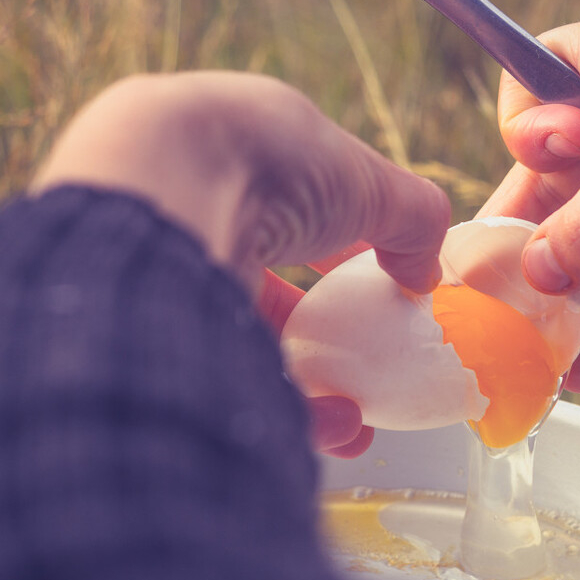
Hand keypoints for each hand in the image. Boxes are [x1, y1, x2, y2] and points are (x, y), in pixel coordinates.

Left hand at [33, 71, 450, 456]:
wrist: (155, 193)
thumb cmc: (268, 162)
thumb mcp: (367, 180)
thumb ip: (413, 220)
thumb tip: (428, 275)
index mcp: (239, 153)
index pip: (299, 205)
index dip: (346, 246)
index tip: (382, 288)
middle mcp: (194, 207)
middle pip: (268, 281)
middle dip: (324, 335)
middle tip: (367, 371)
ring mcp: (165, 269)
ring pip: (241, 337)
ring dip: (309, 384)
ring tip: (356, 423)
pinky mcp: (150, 333)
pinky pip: (222, 377)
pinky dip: (279, 405)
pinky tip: (330, 426)